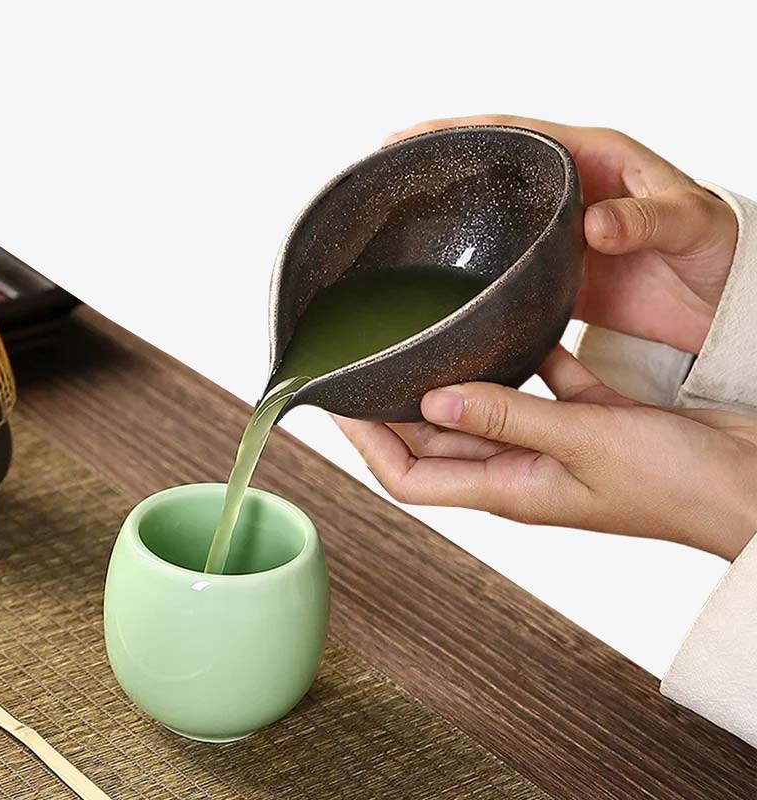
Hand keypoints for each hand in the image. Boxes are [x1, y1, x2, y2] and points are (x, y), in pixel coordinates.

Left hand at [335, 348, 756, 560]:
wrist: (748, 483)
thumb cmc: (677, 482)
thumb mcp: (583, 442)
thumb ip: (508, 418)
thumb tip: (434, 399)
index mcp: (509, 488)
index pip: (409, 477)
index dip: (367, 445)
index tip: (339, 403)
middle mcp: (519, 470)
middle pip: (434, 440)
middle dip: (394, 406)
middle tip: (367, 361)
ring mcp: (551, 444)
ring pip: (481, 410)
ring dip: (451, 382)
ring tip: (422, 341)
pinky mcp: (585, 419)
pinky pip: (539, 386)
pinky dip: (521, 361)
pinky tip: (510, 327)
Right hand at [386, 115, 737, 353]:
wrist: (724, 308)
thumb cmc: (718, 251)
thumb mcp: (690, 222)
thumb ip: (646, 218)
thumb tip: (595, 222)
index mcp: (595, 160)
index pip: (516, 133)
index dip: (461, 129)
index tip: (410, 136)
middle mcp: (570, 193)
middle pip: (493, 173)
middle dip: (442, 168)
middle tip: (388, 173)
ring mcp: (560, 235)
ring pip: (494, 221)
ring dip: (452, 220)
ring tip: (402, 223)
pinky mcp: (560, 276)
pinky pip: (511, 268)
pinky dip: (478, 271)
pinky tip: (447, 279)